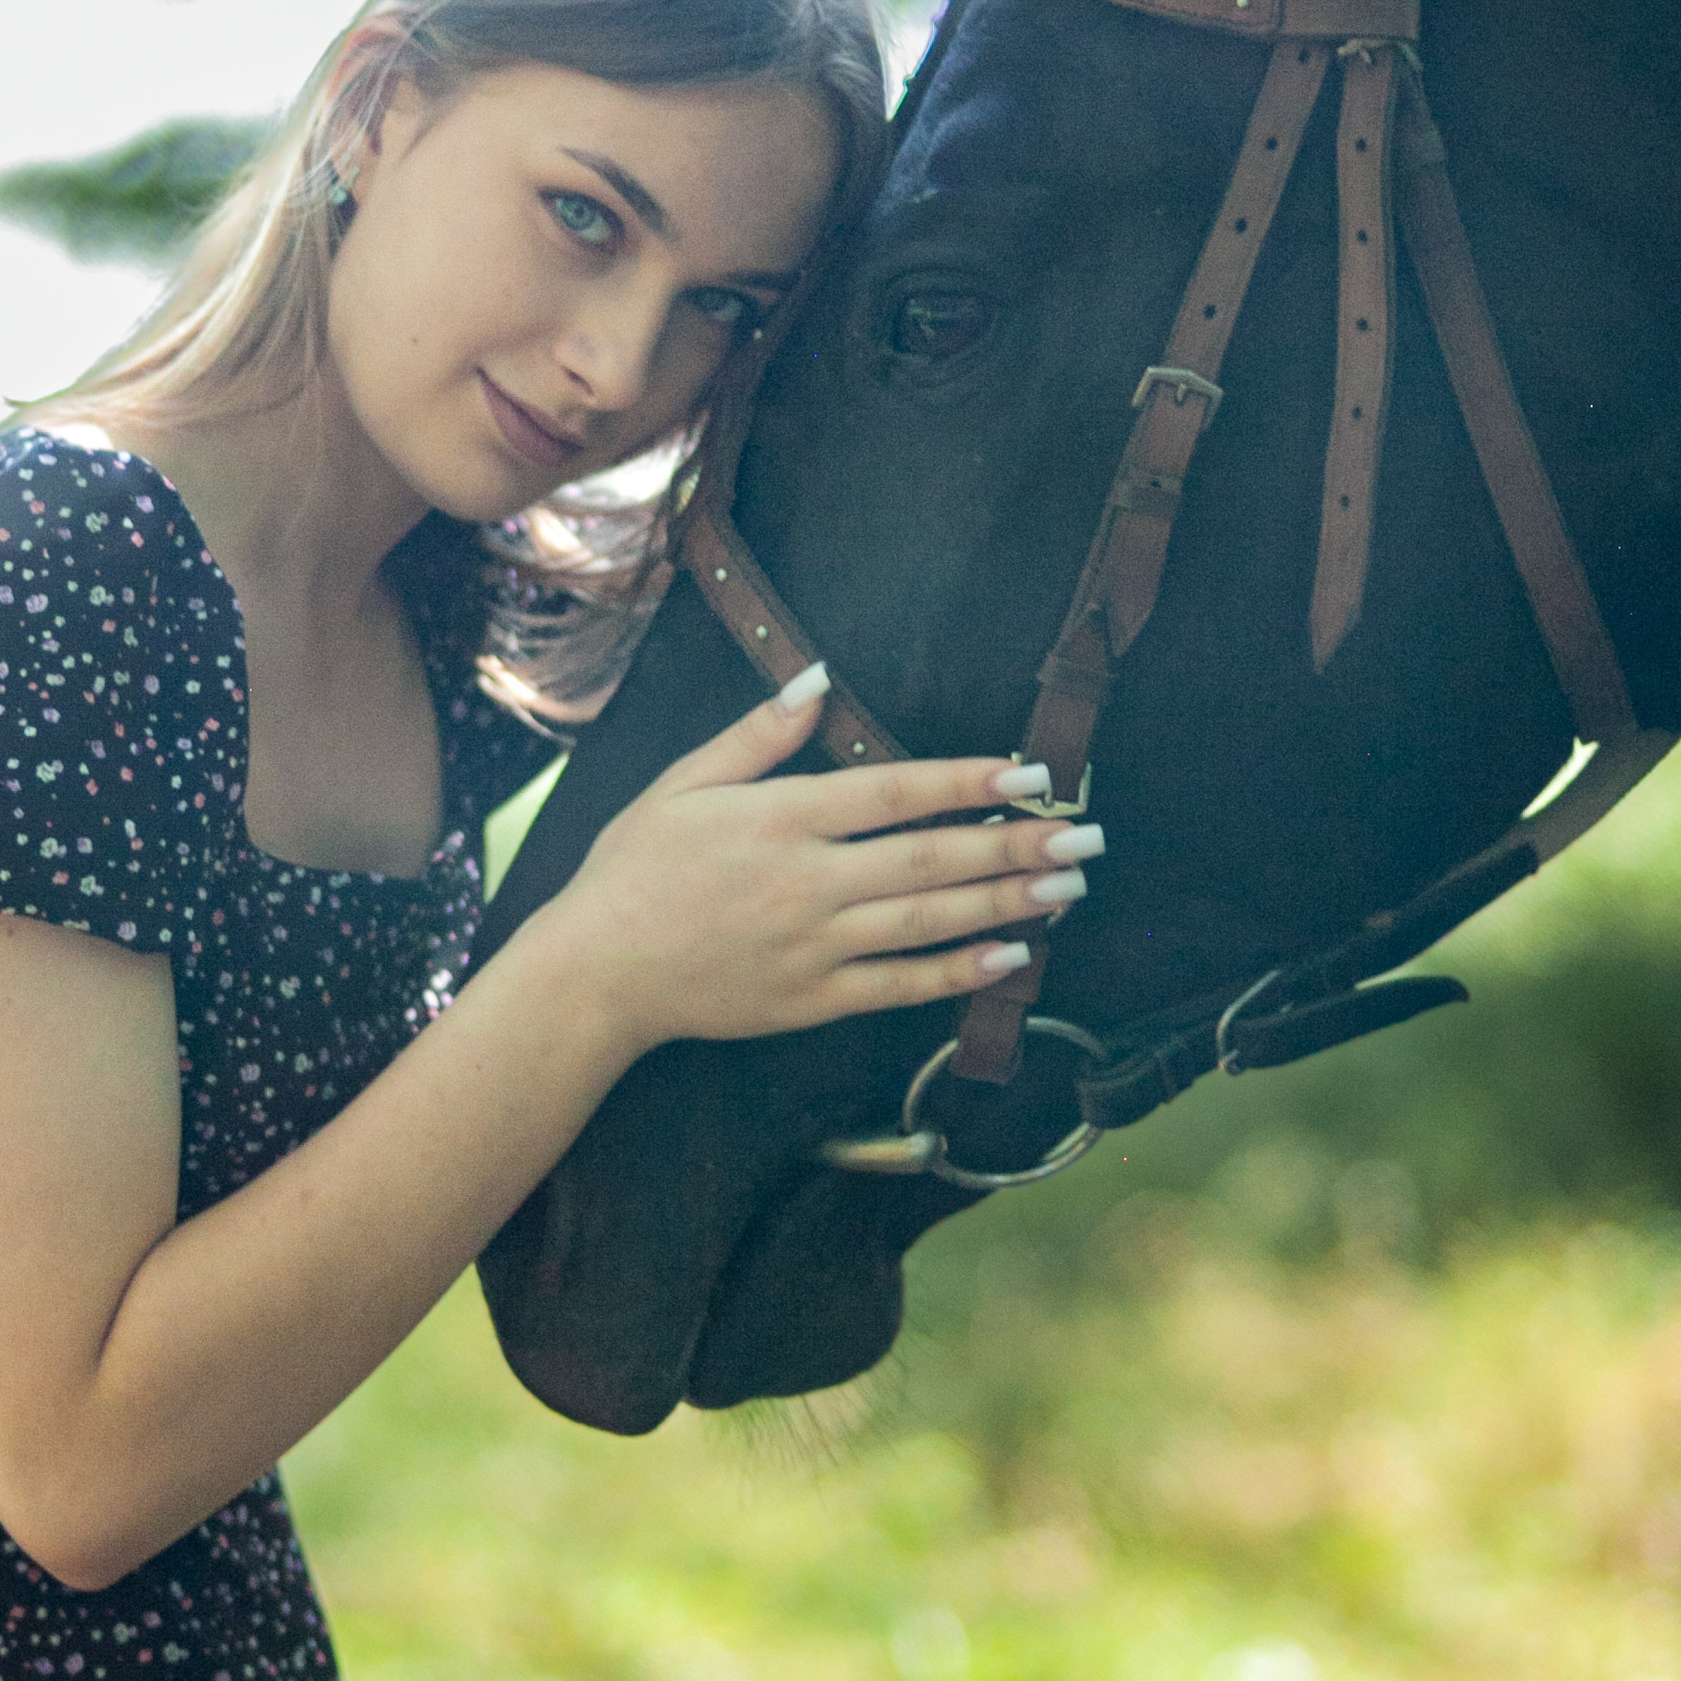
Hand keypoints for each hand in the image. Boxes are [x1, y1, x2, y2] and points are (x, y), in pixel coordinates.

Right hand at [526, 669, 1105, 1064]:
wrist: (596, 972)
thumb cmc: (635, 869)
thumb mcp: (682, 783)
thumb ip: (758, 735)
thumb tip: (818, 680)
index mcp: (780, 818)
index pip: (894, 792)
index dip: (968, 781)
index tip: (1031, 773)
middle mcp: (806, 882)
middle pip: (931, 859)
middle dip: (1016, 846)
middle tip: (1085, 836)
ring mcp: (813, 947)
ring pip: (928, 922)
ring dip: (1006, 904)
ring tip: (1068, 889)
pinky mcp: (811, 1001)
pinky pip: (900, 985)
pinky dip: (957, 973)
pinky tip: (1010, 957)